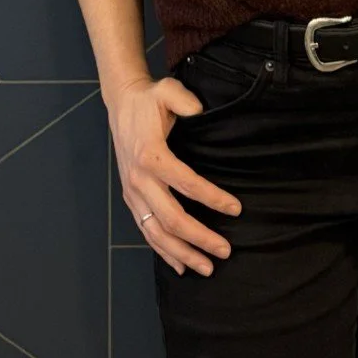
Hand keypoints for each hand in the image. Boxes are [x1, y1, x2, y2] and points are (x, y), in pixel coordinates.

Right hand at [106, 73, 244, 276]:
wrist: (121, 105)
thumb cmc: (149, 99)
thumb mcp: (166, 90)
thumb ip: (183, 99)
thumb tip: (199, 110)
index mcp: (151, 155)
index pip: (186, 183)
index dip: (212, 198)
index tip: (236, 209)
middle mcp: (139, 180)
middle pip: (171, 218)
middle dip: (200, 238)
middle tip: (226, 251)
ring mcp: (133, 193)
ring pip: (157, 233)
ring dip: (182, 253)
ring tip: (207, 268)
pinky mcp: (131, 199)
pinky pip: (146, 231)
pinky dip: (163, 251)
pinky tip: (181, 266)